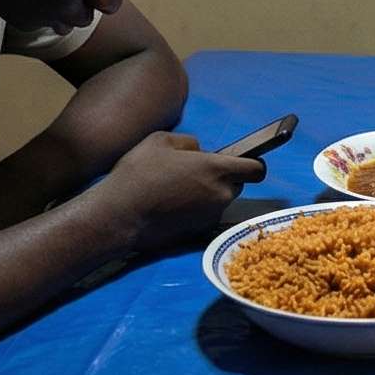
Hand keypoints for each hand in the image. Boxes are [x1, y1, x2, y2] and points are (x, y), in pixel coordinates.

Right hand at [94, 131, 263, 245]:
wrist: (119, 215)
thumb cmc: (139, 173)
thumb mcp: (161, 141)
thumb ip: (189, 143)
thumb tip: (199, 151)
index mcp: (216, 169)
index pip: (256, 169)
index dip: (252, 164)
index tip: (241, 162)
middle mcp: (220, 195)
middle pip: (237, 186)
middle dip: (223, 180)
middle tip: (195, 175)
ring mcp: (210, 216)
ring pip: (220, 202)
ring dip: (208, 196)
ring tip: (178, 191)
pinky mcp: (197, 232)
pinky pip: (205, 217)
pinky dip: (195, 211)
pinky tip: (171, 207)